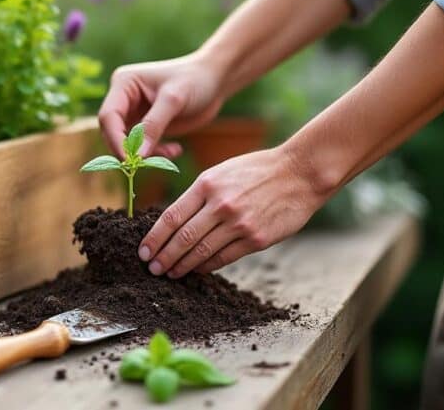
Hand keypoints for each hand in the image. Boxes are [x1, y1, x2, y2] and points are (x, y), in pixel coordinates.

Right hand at [98, 54, 224, 158]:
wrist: (215, 80)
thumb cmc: (195, 81)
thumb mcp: (174, 100)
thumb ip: (153, 126)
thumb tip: (137, 156)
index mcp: (123, 83)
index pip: (108, 116)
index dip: (115, 139)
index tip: (129, 160)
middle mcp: (124, 98)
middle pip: (113, 131)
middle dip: (129, 150)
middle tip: (149, 163)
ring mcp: (134, 112)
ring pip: (127, 143)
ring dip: (146, 153)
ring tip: (172, 152)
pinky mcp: (145, 125)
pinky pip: (142, 146)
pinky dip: (157, 153)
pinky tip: (176, 149)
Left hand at [138, 146, 327, 277]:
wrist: (299, 173)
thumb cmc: (256, 171)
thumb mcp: (220, 172)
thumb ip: (198, 196)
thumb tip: (174, 222)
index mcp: (207, 184)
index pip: (171, 217)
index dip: (154, 238)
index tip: (143, 251)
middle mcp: (220, 205)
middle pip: (182, 238)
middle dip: (164, 257)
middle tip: (152, 269)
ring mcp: (239, 224)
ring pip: (201, 251)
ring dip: (182, 266)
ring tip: (170, 272)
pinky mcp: (256, 239)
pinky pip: (224, 258)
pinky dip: (206, 266)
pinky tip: (197, 269)